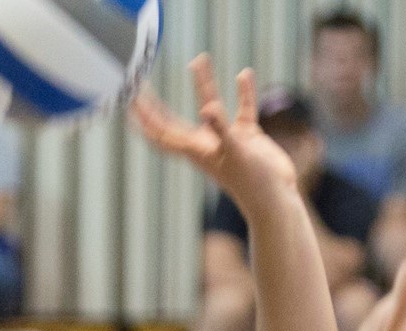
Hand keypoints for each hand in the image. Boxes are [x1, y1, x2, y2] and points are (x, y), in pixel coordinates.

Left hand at [130, 57, 297, 220]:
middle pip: (174, 120)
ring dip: (204, 83)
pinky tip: (244, 74)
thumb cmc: (253, 183)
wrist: (276, 198)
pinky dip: (244, 92)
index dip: (144, 118)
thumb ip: (221, 129)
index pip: (161, 132)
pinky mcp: (246, 137)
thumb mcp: (236, 152)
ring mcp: (226, 139)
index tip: (129, 100)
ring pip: (211, 105)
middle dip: (157, 104)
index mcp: (195, 150)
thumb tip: (208, 109)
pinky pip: (242, 109)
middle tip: (142, 82)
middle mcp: (206, 143)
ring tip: (200, 58)